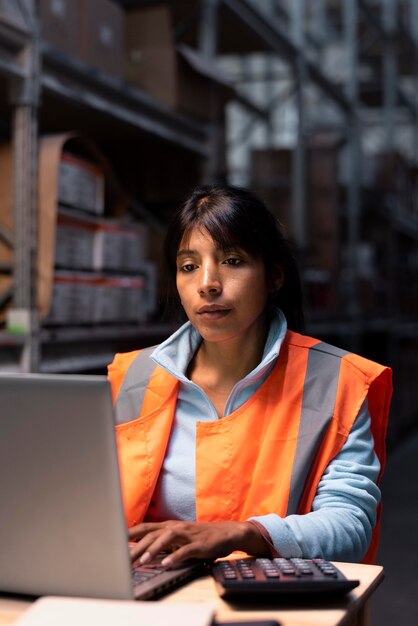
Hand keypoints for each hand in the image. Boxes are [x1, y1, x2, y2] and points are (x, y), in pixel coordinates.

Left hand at [128, 520, 268, 567]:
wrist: (226, 533)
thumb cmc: (200, 536)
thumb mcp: (179, 536)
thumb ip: (163, 540)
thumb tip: (142, 548)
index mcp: (169, 526)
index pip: (145, 527)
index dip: (129, 533)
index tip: (113, 540)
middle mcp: (176, 527)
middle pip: (152, 534)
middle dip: (136, 546)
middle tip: (123, 559)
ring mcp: (187, 534)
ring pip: (166, 539)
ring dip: (153, 549)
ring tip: (142, 560)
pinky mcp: (198, 544)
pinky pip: (185, 550)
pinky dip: (174, 556)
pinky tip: (166, 564)